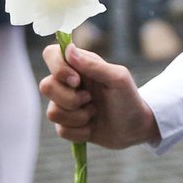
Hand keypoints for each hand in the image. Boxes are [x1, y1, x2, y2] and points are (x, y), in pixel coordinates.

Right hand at [40, 43, 161, 148]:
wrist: (136, 129)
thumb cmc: (129, 98)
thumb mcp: (118, 79)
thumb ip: (94, 65)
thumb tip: (69, 50)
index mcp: (80, 65)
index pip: (51, 54)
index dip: (57, 67)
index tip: (76, 80)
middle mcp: (68, 83)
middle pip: (46, 86)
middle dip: (70, 99)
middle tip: (90, 99)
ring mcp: (66, 104)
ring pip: (52, 112)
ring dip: (78, 117)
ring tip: (94, 113)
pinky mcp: (68, 124)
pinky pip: (61, 130)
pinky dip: (80, 131)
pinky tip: (92, 127)